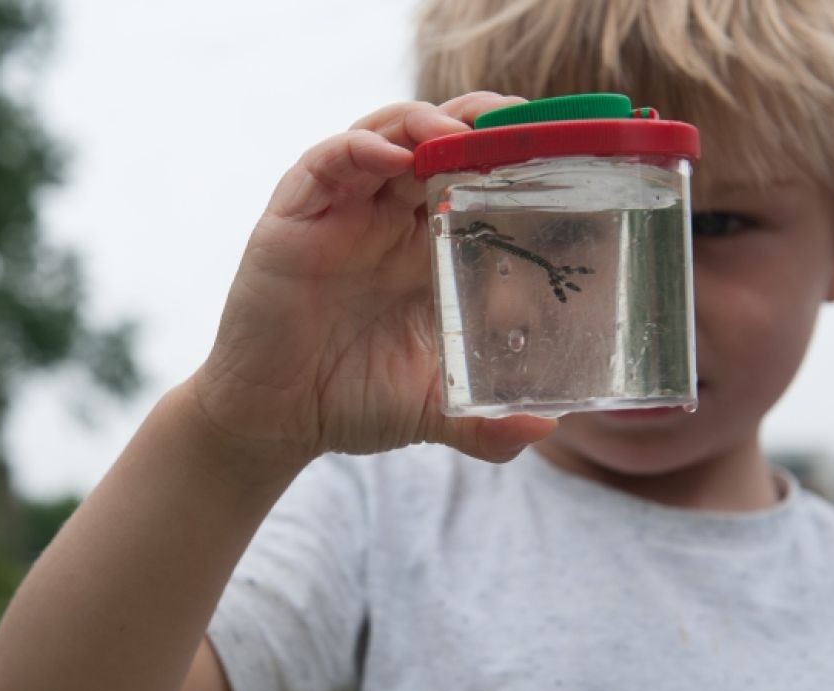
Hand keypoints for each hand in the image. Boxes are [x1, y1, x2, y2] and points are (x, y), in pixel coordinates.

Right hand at [188, 92, 557, 471]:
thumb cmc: (350, 400)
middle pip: (435, 139)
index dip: (509, 153)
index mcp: (425, 248)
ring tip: (458, 130)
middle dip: (477, 120)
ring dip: (422, 122)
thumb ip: (488, 423)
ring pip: (384, 135)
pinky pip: (325, 163)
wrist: (275, 421)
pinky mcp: (294, 219)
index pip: (472, 175)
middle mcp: (385, 219)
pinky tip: (391, 157)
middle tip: (519, 119)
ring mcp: (340, 213)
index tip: (559, 146)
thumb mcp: (433, 406)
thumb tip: (549, 429)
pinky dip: (359, 149)